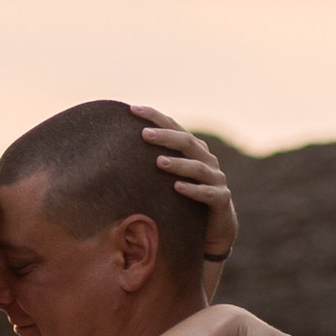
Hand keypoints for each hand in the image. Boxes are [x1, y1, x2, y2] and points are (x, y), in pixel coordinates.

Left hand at [135, 106, 236, 266]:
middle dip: (165, 136)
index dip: (155, 116)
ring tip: (159, 162)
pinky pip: (208, 193)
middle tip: (144, 134)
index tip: (132, 109)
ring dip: (178, 164)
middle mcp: (206, 160)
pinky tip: (177, 188)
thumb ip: (152, 161)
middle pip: (187, 142)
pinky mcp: (221, 199)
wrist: (216, 227)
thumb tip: (114, 150)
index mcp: (193, 149)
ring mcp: (216, 179)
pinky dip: (193, 190)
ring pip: (198, 167)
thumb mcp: (167, 177)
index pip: (174, 126)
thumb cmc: (185, 199)